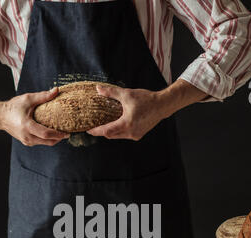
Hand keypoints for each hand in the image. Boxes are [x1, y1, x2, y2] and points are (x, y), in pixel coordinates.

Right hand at [0, 88, 68, 146]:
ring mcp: (26, 141)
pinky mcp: (26, 142)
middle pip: (48, 141)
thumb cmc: (13, 107)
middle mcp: (27, 136)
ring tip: (62, 132)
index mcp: (27, 126)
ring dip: (54, 139)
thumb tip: (56, 90)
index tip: (67, 132)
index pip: (46, 134)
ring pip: (45, 143)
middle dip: (59, 138)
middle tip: (67, 133)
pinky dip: (47, 139)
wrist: (0, 116)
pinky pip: (40, 142)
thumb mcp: (28, 99)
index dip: (58, 134)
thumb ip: (43, 96)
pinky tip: (52, 133)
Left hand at [87, 80, 207, 140]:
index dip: (96, 131)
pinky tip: (116, 124)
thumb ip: (111, 92)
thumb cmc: (146, 99)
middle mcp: (130, 132)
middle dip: (101, 132)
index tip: (88, 129)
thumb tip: (98, 89)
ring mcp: (135, 135)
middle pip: (110, 136)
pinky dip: (118, 131)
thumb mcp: (127, 94)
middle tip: (93, 126)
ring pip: (117, 136)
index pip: (106, 131)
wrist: (162, 105)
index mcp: (126, 124)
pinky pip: (124, 135)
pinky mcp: (138, 135)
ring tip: (103, 125)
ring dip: (110, 132)